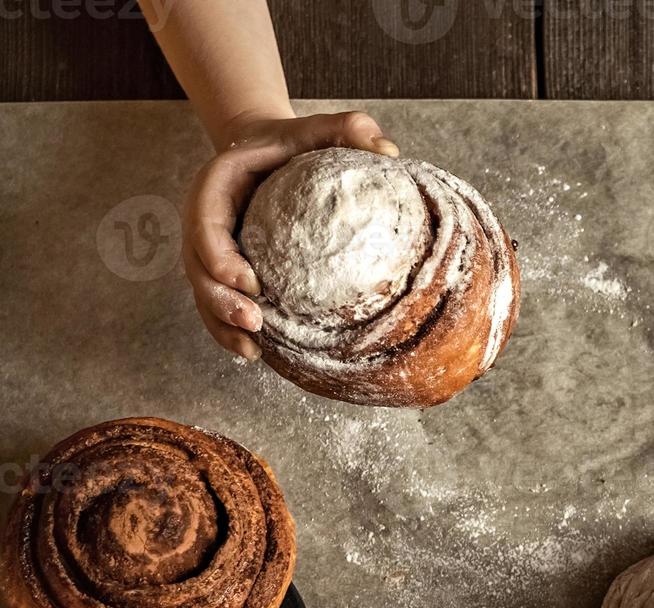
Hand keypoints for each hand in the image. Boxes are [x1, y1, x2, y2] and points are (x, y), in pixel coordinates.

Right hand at [183, 110, 398, 359]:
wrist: (262, 153)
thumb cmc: (290, 143)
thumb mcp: (315, 128)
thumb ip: (348, 128)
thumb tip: (389, 152)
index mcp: (214, 189)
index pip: (205, 226)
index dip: (220, 258)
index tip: (252, 282)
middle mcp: (204, 226)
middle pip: (199, 271)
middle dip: (221, 302)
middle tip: (254, 322)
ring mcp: (208, 254)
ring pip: (204, 297)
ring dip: (223, 327)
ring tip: (252, 351)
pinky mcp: (220, 275)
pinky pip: (217, 307)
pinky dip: (229, 332)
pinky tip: (255, 353)